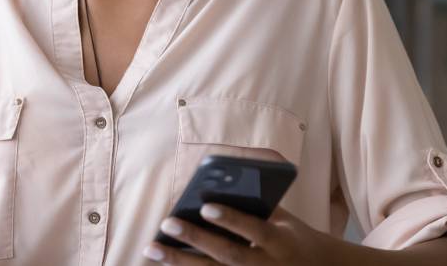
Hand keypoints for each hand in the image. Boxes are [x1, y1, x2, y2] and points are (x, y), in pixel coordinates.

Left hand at [142, 205, 341, 264]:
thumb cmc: (293, 239)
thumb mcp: (286, 222)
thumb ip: (258, 207)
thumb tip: (219, 189)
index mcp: (281, 242)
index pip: (255, 229)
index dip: (231, 219)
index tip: (205, 206)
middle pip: (228, 255)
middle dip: (196, 239)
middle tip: (167, 223)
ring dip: (180, 262)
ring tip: (152, 248)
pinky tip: (164, 265)